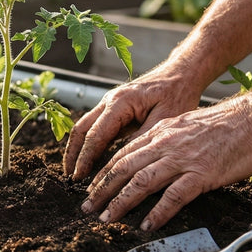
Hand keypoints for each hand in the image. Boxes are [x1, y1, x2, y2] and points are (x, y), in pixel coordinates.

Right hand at [63, 69, 202, 180]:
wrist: (182, 74)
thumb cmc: (177, 94)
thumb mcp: (165, 119)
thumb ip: (142, 139)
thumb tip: (122, 161)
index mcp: (120, 102)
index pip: (95, 135)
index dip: (85, 158)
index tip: (79, 177)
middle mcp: (110, 100)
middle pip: (81, 129)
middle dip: (73, 155)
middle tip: (69, 178)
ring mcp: (110, 102)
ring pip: (84, 127)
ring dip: (77, 149)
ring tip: (74, 171)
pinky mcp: (114, 108)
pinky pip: (95, 126)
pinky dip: (88, 143)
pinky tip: (88, 159)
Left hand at [80, 95, 251, 230]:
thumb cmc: (229, 125)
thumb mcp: (188, 126)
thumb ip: (169, 141)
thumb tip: (156, 158)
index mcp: (162, 132)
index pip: (123, 154)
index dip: (104, 173)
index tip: (92, 188)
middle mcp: (166, 144)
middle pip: (123, 168)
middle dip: (102, 190)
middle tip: (88, 207)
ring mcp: (182, 159)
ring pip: (140, 182)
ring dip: (120, 202)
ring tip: (107, 218)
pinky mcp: (201, 173)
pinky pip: (173, 197)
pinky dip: (157, 213)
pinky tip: (146, 225)